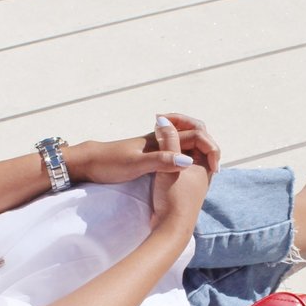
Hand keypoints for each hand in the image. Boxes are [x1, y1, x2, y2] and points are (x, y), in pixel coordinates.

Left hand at [67, 114, 221, 183]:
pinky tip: (187, 170)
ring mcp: (156, 146)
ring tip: (209, 167)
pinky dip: (187, 157)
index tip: (215, 167)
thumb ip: (162, 161)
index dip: (209, 148)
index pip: (195, 135)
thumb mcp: (137, 164)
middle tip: (216, 165)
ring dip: (199, 151)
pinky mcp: (151, 155)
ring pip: (185, 144)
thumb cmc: (110, 162)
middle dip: (208, 146)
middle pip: (194, 135)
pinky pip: (176, 152)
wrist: (89, 161)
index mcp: (162, 139)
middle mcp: (161, 139)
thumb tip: (188, 160)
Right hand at [149, 116, 208, 234]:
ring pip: (186, 151)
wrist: (172, 228)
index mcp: (204, 161)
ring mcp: (193, 177)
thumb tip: (164, 121)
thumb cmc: (174, 198)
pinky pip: (180, 161)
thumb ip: (168, 142)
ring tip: (158, 134)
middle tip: (160, 122)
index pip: (199, 131)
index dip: (180, 122)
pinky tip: (158, 155)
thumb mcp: (169, 166)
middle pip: (195, 140)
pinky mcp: (183, 186)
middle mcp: (202, 168)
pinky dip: (171, 153)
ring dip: (173, 141)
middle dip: (179, 129)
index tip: (160, 119)